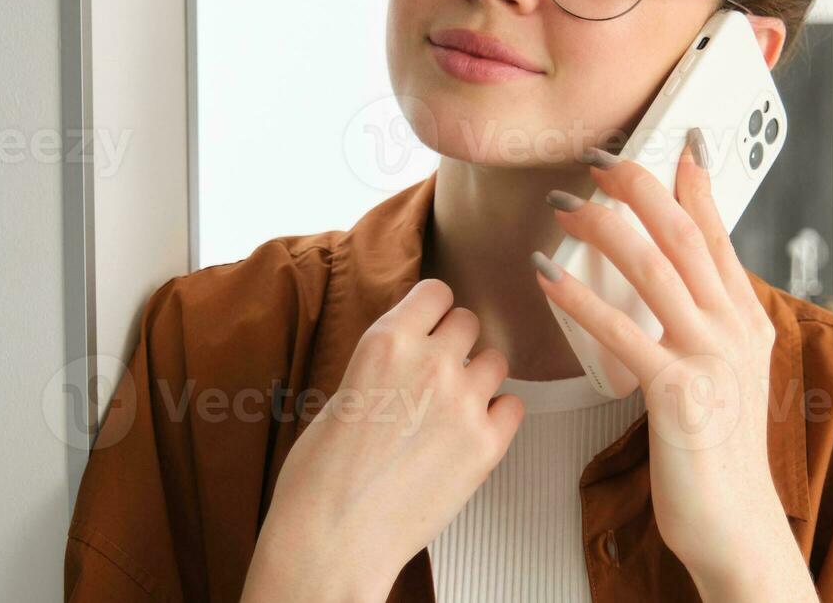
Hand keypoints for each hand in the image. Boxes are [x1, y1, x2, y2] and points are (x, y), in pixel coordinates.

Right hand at [243, 279, 524, 602]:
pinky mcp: (486, 445)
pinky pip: (513, 406)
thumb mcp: (341, 397)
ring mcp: (464, 403)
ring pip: (496, 361)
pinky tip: (469, 433)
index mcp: (385, 342)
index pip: (436, 293)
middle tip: (437, 373)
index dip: (433, 311)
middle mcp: (430, 363)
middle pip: (469, 323)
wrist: (333, 540)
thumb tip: (406, 362)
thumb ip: (383, 368)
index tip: (430, 325)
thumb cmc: (319, 479)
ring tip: (452, 408)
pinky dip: (497, 417)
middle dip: (455, 344)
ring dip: (478, 378)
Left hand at [532, 129, 814, 600]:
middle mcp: (735, 330)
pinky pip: (622, 332)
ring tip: (565, 205)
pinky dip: (581, 297)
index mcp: (746, 321)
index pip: (720, 234)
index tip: (674, 141)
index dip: (694, 183)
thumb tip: (677, 284)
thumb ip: (705, 326)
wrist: (736, 527)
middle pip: (685, 234)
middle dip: (640, 185)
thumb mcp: (725, 376)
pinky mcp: (680, 395)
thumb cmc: (716, 458)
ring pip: (655, 269)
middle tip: (599, 156)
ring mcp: (711, 360)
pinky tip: (548, 276)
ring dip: (604, 227)